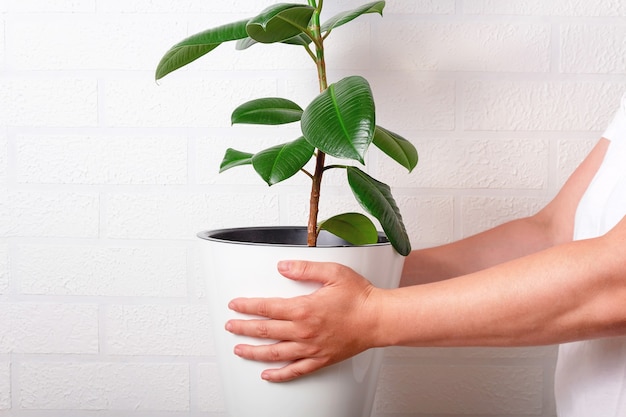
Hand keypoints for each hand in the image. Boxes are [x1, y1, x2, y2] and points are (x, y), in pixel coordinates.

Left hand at [225, 260, 381, 381]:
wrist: (379, 319)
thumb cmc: (359, 297)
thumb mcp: (333, 273)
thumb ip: (305, 269)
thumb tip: (282, 267)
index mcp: (304, 309)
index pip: (267, 308)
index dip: (247, 306)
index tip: (235, 305)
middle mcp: (304, 331)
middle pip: (265, 331)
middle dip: (243, 328)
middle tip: (230, 326)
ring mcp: (311, 348)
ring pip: (274, 353)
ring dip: (254, 352)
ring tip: (240, 350)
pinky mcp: (320, 360)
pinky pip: (295, 371)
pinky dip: (279, 375)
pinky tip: (268, 375)